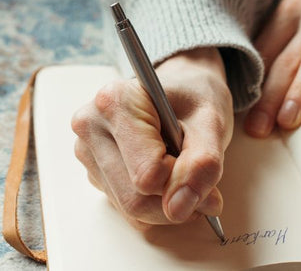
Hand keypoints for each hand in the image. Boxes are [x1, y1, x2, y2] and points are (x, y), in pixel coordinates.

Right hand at [71, 47, 232, 228]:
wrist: (182, 90)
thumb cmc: (193, 98)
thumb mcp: (212, 121)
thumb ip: (203, 163)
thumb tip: (179, 208)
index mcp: (115, 102)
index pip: (147, 173)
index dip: (182, 179)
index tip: (199, 163)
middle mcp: (91, 126)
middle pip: (135, 198)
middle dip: (176, 201)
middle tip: (205, 185)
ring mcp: (88, 152)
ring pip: (131, 209)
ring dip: (168, 206)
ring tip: (184, 175)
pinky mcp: (94, 173)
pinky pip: (127, 210)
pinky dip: (155, 207)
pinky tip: (166, 181)